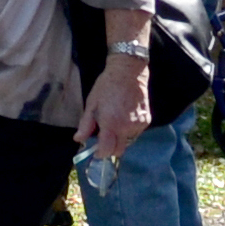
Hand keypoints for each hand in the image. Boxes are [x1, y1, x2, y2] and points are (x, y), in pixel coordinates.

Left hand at [82, 44, 153, 163]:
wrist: (128, 72)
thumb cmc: (106, 86)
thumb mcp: (91, 104)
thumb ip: (85, 124)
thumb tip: (78, 139)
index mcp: (111, 124)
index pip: (107, 151)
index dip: (100, 153)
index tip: (96, 151)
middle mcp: (126, 128)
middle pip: (119, 151)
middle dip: (110, 148)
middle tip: (105, 138)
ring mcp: (138, 125)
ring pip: (128, 142)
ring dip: (121, 139)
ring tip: (116, 124)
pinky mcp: (146, 120)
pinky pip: (136, 133)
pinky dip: (130, 131)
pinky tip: (125, 118)